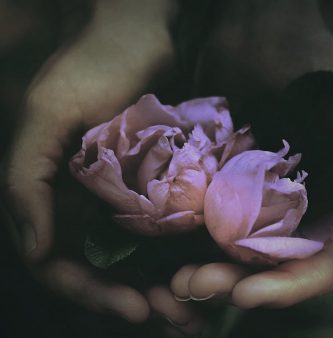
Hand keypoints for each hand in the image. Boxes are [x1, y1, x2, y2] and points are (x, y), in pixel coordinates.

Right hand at [2, 0, 201, 332]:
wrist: (142, 35)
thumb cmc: (94, 64)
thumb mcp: (50, 111)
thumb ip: (28, 179)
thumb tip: (35, 250)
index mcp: (54, 196)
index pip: (61, 264)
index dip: (93, 294)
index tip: (136, 310)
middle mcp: (85, 203)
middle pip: (104, 270)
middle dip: (136, 300)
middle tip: (180, 321)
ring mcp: (121, 196)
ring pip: (138, 257)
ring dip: (163, 286)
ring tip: (196, 310)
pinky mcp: (153, 184)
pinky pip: (164, 228)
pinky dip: (179, 254)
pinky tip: (203, 269)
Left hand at [171, 0, 332, 307]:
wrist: (258, 27)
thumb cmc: (314, 65)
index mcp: (327, 203)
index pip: (314, 265)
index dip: (284, 288)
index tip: (244, 296)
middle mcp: (287, 208)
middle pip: (264, 266)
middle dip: (232, 282)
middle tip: (193, 286)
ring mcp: (246, 195)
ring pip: (226, 250)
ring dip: (203, 269)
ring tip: (175, 279)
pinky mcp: (211, 178)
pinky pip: (196, 216)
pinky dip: (181, 238)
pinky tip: (161, 252)